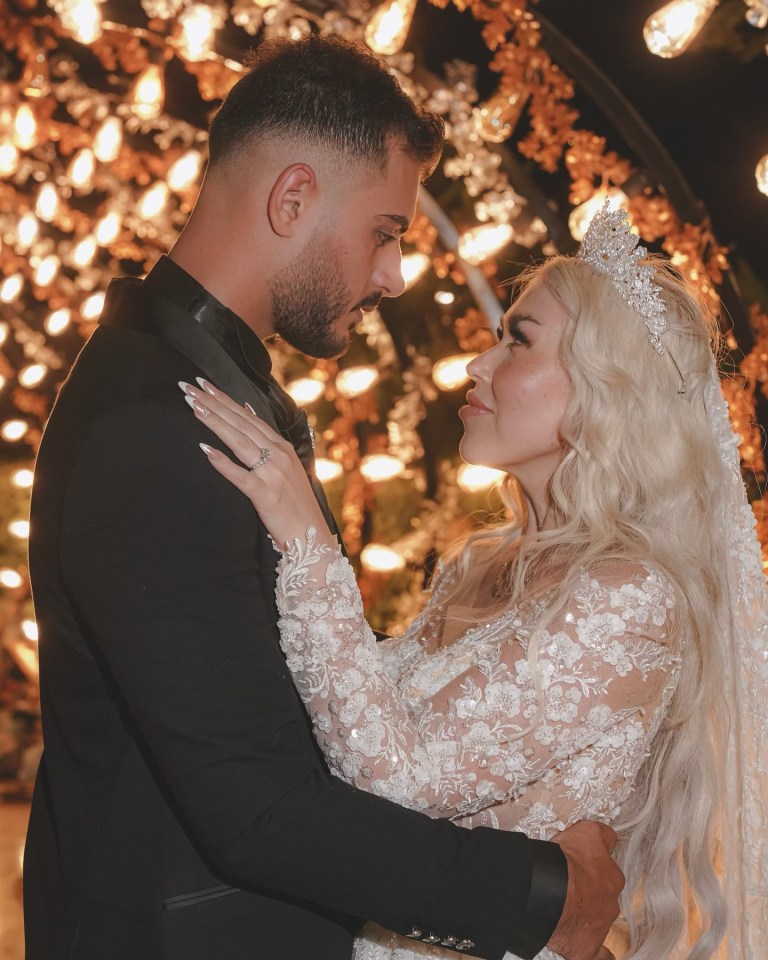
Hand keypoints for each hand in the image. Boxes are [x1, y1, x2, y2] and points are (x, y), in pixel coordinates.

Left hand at [179, 379, 330, 548]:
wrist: (311, 538)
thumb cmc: (295, 505)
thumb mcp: (286, 467)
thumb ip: (267, 442)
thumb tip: (248, 413)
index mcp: (283, 448)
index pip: (248, 417)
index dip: (225, 399)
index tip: (204, 384)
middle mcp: (279, 455)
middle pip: (240, 424)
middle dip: (213, 403)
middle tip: (189, 387)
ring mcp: (273, 474)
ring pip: (239, 442)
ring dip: (215, 422)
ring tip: (193, 406)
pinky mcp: (266, 496)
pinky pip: (241, 476)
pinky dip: (223, 462)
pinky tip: (205, 450)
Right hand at [546, 821, 623, 959]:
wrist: (551, 891)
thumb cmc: (567, 860)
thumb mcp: (587, 832)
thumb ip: (602, 834)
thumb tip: (610, 838)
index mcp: (612, 877)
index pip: (606, 869)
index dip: (591, 865)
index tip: (579, 864)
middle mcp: (610, 903)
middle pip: (602, 896)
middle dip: (588, 891)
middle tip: (567, 885)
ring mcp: (600, 927)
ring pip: (597, 921)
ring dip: (585, 916)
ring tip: (564, 910)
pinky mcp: (586, 948)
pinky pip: (599, 956)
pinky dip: (600, 955)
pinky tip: (598, 954)